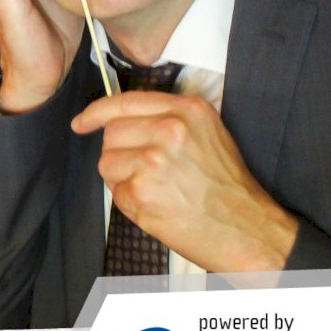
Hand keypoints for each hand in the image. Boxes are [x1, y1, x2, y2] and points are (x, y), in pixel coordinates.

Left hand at [72, 92, 298, 271]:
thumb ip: (168, 119)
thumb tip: (120, 121)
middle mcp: (169, 128)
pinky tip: (158, 207)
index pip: (125, 102)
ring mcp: (153, 159)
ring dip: (122, 180)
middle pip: (111, 134)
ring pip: (106, 163)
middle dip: (119, 154)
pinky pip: (115, 193)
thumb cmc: (227, 187)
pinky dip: (130, 203)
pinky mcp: (142, 190)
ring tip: (156, 191)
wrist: (248, 229)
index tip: (82, 122)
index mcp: (186, 109)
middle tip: (146, 173)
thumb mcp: (207, 134)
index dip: (97, 113)